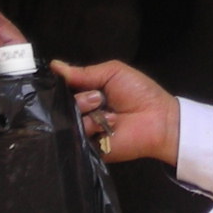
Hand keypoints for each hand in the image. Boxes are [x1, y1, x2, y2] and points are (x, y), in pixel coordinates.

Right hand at [56, 59, 180, 166]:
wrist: (158, 119)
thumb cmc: (139, 93)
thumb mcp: (112, 73)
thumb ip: (83, 72)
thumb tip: (55, 66)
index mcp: (87, 92)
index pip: (63, 88)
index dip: (61, 85)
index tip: (62, 81)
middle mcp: (83, 111)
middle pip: (62, 104)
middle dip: (80, 98)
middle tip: (98, 99)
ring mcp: (85, 129)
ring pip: (67, 119)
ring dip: (86, 112)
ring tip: (105, 112)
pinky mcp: (89, 147)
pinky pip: (76, 136)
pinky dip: (91, 128)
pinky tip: (105, 126)